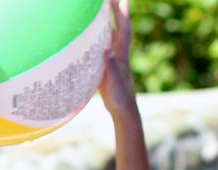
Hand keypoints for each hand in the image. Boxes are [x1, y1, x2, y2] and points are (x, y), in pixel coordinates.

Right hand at [100, 0, 136, 116]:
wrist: (123, 109)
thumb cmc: (120, 97)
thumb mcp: (115, 82)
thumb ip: (112, 66)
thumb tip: (107, 51)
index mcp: (121, 55)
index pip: (123, 30)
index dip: (121, 14)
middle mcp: (119, 53)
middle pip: (118, 27)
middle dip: (116, 12)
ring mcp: (113, 59)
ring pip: (112, 36)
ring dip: (109, 23)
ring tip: (104, 11)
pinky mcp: (107, 66)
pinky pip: (103, 47)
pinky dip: (100, 39)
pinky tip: (95, 37)